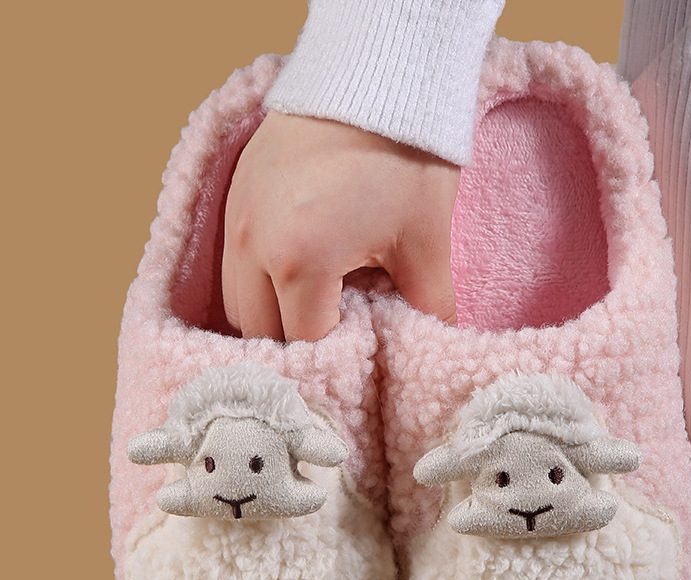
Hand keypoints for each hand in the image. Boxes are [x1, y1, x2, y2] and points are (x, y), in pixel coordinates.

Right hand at [222, 113, 460, 340]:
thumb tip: (431, 348)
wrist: (376, 79)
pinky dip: (257, 284)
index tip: (359, 361)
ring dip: (271, 318)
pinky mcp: (233, 198)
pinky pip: (231, 266)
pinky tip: (291, 277)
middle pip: (262, 334)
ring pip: (238, 304)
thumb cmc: (406, 158)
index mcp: (301, 261)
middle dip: (300, 346)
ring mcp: (236, 220)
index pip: (307, 345)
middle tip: (337, 342)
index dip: (337, 363)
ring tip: (313, 311)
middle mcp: (253, 245)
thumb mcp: (428, 242)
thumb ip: (432, 308)